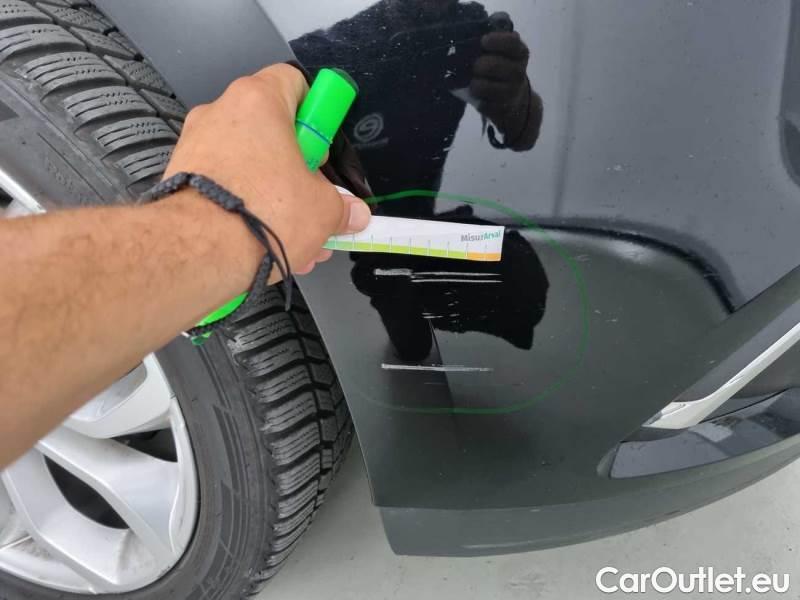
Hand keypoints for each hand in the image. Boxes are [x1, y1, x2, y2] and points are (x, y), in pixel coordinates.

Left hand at [163, 64, 370, 280]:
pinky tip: (266, 240)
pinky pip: (225, 186)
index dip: (317, 112)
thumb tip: (352, 213)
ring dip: (275, 194)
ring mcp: (196, 146)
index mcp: (258, 102)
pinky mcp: (182, 178)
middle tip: (314, 195)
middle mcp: (221, 114)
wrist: (200, 252)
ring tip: (294, 232)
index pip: (293, 82)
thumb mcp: (323, 210)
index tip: (326, 142)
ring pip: (249, 164)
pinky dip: (247, 207)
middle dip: (297, 167)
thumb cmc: (258, 215)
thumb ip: (342, 206)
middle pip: (271, 130)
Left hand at [470, 31, 540, 149]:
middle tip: (475, 66)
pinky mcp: (502, 109)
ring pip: (487, 87)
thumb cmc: (503, 70)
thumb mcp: (504, 53)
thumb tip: (480, 34)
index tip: (483, 41)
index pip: (512, 43)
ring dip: (476, 84)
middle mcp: (519, 72)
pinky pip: (484, 104)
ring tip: (474, 83)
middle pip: (496, 66)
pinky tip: (479, 97)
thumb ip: (495, 41)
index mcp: (520, 54)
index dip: (496, 41)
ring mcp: (512, 92)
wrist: (515, 101)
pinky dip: (478, 100)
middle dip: (481, 65)